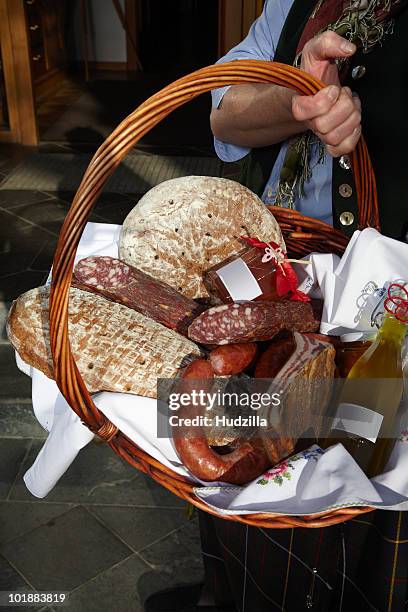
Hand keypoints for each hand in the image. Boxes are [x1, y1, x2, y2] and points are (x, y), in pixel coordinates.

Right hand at [292, 31, 361, 157]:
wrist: (316, 91)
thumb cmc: (315, 73)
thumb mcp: (317, 50)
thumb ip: (329, 42)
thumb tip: (348, 49)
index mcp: (298, 102)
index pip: (301, 112)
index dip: (321, 101)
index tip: (332, 88)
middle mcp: (307, 121)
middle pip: (323, 126)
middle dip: (342, 106)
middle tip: (343, 93)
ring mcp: (320, 133)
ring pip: (334, 137)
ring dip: (350, 117)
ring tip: (349, 104)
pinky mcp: (332, 142)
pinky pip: (342, 149)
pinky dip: (352, 136)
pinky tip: (353, 122)